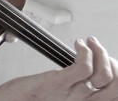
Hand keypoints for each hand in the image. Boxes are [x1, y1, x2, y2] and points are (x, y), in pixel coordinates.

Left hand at [0, 37, 116, 99]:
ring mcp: (70, 95)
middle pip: (116, 86)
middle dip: (113, 63)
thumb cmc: (29, 97)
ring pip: (104, 75)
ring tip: (89, 42)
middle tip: (99, 49)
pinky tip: (78, 44)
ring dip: (100, 52)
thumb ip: (74, 86)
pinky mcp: (56, 83)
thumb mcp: (58, 94)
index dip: (117, 73)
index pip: (116, 93)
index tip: (108, 61)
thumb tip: (86, 69)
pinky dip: (85, 52)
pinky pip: (83, 67)